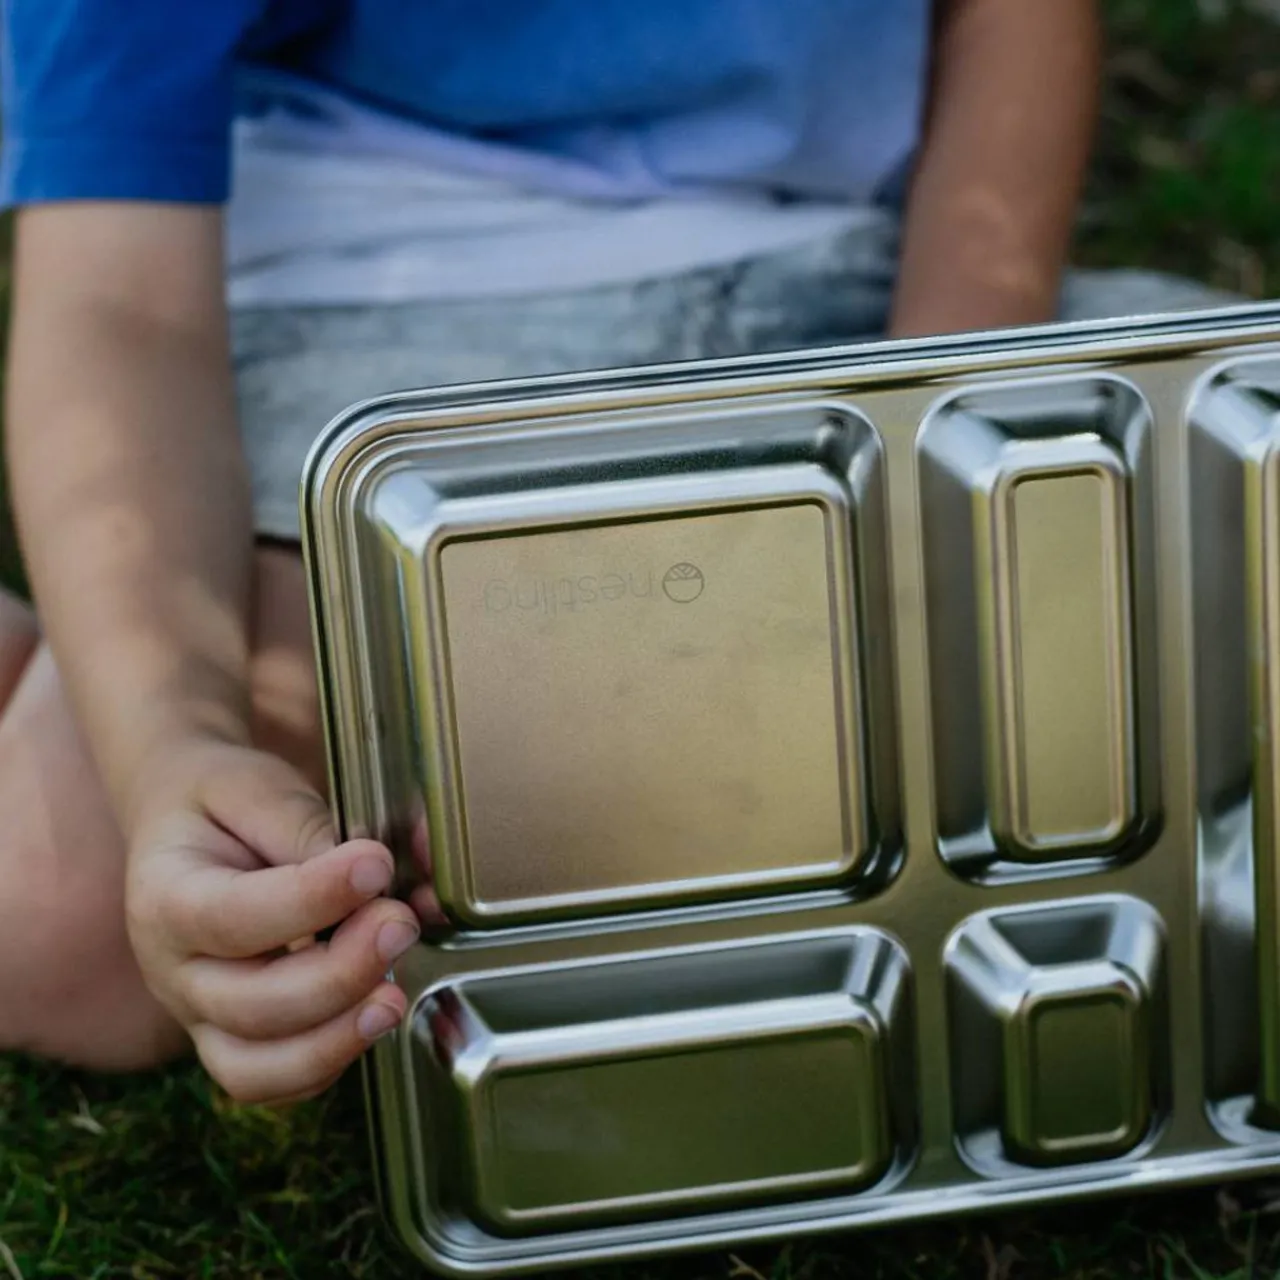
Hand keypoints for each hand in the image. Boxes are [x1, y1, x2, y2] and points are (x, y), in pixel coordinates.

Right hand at [124, 740, 420, 1105]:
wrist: (187, 823)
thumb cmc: (224, 805)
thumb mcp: (254, 789)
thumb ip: (308, 829)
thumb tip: (378, 872)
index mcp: (165, 900)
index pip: (234, 918)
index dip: (312, 898)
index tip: (376, 864)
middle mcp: (174, 972)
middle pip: (250, 1006)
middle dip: (339, 972)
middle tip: (398, 923)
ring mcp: (200, 1016)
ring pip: (256, 1067)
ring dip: (336, 1039)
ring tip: (395, 996)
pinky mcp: (234, 1039)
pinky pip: (275, 1083)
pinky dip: (329, 1063)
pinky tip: (374, 1017)